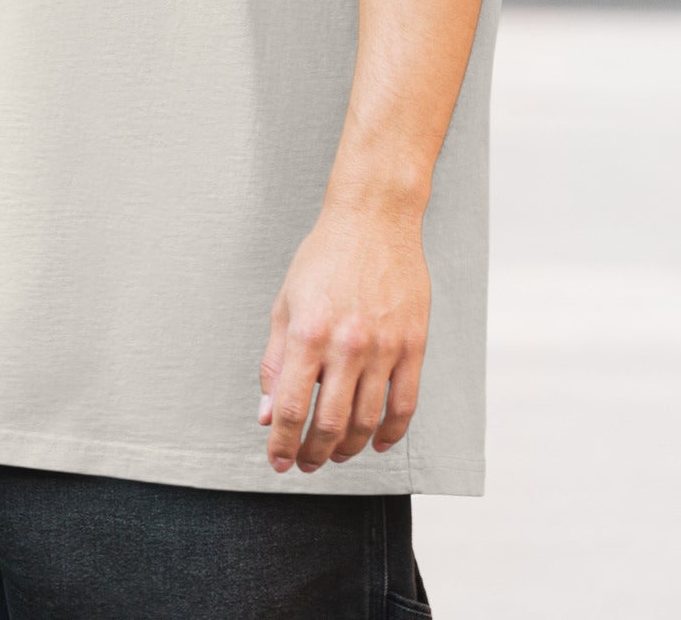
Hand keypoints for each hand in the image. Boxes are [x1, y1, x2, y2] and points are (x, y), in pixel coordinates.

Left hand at [259, 196, 429, 473]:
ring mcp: (384, 347)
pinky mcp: (413, 345)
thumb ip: (275, 362)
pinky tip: (377, 442)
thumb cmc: (324, 257)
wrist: (374, 218)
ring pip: (366, 422)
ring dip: (347, 448)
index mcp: (309, 333)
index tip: (277, 460)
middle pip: (329, 425)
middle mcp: (347, 344)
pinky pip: (405, 405)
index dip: (281, 444)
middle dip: (312, 454)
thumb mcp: (285, 304)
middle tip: (304, 463)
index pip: (291, 409)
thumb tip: (267, 413)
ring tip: (334, 454)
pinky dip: (391, 433)